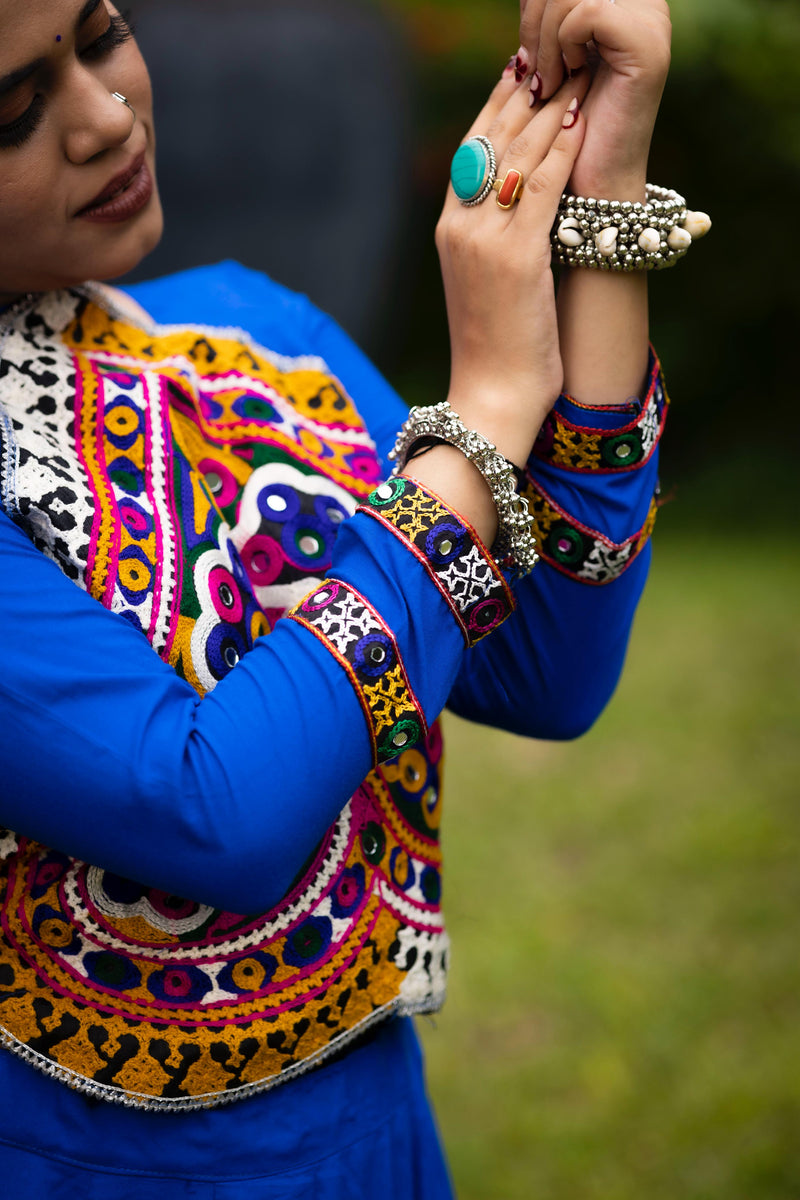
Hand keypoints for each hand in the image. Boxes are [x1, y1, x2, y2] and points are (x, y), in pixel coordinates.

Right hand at [435, 70, 589, 466]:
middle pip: (491, 140)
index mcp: (449, 228)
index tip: (524, 75)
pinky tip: (580, 119)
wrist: (490, 397)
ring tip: (576, 74)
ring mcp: (484, 239)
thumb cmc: (497, 349)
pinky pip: (540, 185)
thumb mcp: (489, 282)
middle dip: (526, 93)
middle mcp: (459, 225)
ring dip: (550, 108)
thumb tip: (528, 201)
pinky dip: (562, 147)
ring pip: (517, 154)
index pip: (472, 149)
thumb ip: (499, 236)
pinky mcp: (516, 256)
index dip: (498, 106)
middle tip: (556, 58)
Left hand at [517, 0, 670, 197]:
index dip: (534, 6)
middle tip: (533, 69)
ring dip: (544, 40)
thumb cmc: (567, 129)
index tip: (528, 52)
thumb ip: (544, 20)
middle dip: (534, 19)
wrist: (591, 182)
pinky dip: (563, 46)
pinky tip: (568, 78)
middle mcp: (643, 3)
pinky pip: (587, 13)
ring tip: (547, 81)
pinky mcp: (646, 45)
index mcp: (622, 2)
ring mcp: (650, 21)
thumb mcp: (551, 60)